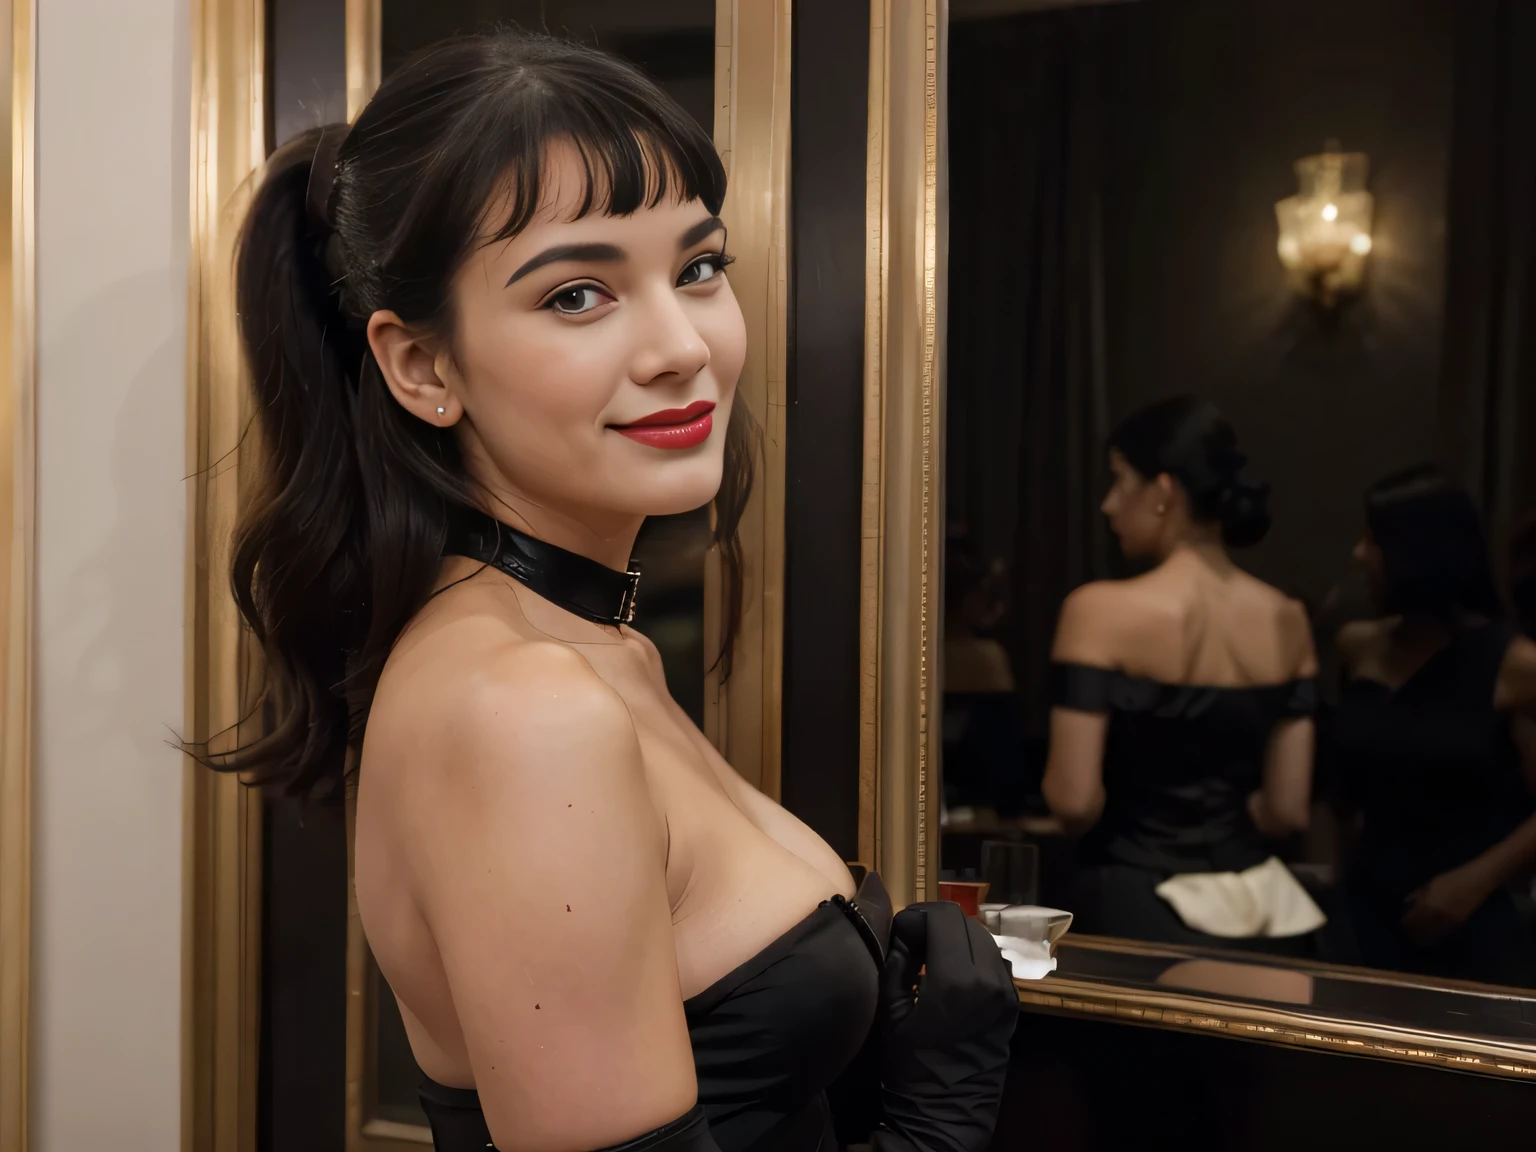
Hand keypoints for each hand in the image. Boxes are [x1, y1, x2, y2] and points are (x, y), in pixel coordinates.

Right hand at [875, 902, 1017, 1151]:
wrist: (947, 1114)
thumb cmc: (910, 1068)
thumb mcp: (890, 1013)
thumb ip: (896, 963)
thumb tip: (903, 933)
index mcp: (957, 980)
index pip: (944, 916)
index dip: (916, 915)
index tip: (899, 932)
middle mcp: (989, 979)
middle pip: (965, 922)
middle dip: (935, 924)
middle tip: (911, 942)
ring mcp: (1007, 992)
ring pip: (983, 938)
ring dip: (955, 937)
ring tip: (930, 956)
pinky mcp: (1013, 1004)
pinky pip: (994, 961)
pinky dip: (972, 955)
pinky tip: (951, 973)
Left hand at [1402, 865, 1491, 944]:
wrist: (1476, 883)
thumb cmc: (1450, 880)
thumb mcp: (1429, 885)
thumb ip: (1416, 897)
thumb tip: (1405, 906)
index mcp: (1427, 904)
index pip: (1409, 921)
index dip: (1403, 925)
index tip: (1399, 924)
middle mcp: (1437, 916)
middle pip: (1418, 933)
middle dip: (1410, 934)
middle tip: (1405, 932)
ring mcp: (1448, 923)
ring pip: (1430, 938)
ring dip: (1421, 938)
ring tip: (1415, 936)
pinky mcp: (1457, 926)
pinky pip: (1441, 936)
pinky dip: (1432, 937)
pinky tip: (1428, 935)